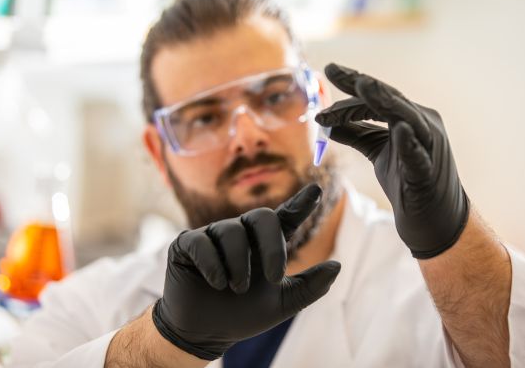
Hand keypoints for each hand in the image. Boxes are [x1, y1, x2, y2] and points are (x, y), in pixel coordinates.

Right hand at [152, 184, 340, 359]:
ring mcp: (213, 236)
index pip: (286, 217)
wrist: (204, 333)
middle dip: (271, 246)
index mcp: (265, 244)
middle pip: (261, 217)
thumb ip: (310, 286)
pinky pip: (202, 242)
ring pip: (231, 232)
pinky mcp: (187, 244)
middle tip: (273, 277)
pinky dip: (213, 265)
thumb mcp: (282, 304)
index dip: (301, 203)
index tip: (316, 191)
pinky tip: (216, 283)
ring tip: (236, 289)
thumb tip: (337, 265)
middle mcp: (241, 233)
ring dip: (239, 265)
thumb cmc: (242, 315)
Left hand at [315, 63, 469, 258]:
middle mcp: (422, 124)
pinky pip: (419, 155)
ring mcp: (429, 146)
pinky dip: (409, 142)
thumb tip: (327, 124)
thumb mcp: (376, 152)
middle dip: (361, 84)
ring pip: (406, 117)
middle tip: (334, 71)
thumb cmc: (407, 179)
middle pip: (388, 99)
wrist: (434, 218)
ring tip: (363, 85)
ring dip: (384, 101)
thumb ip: (356, 135)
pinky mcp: (428, 172)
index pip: (378, 96)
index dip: (353, 83)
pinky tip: (399, 129)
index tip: (330, 69)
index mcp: (409, 117)